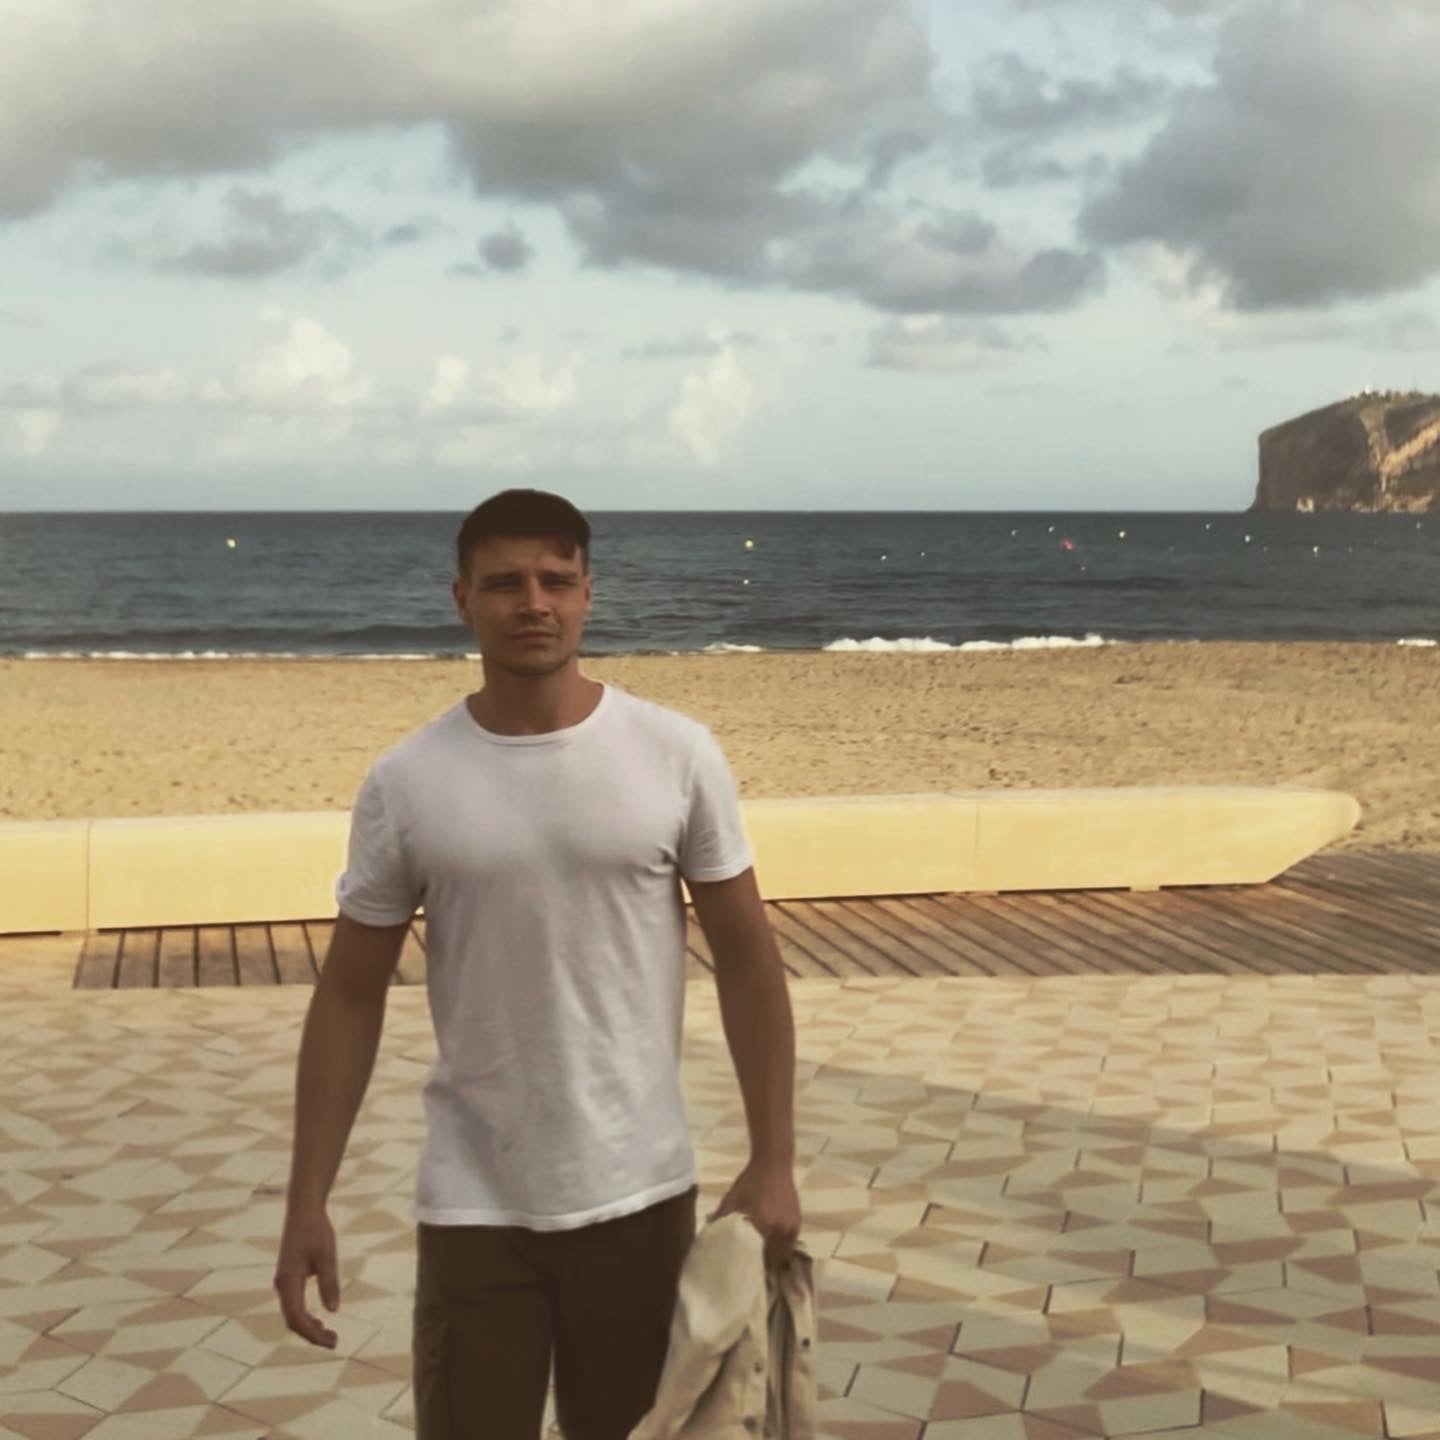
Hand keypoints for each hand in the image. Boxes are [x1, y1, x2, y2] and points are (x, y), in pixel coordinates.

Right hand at [274, 1208, 340, 1347]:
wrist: (303, 1211)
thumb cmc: (316, 1230)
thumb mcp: (327, 1254)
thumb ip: (329, 1282)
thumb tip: (333, 1311)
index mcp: (288, 1280)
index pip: (296, 1317)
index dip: (311, 1333)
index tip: (330, 1341)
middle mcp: (282, 1285)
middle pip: (292, 1320)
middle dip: (311, 1335)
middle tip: (335, 1342)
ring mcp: (284, 1283)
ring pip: (292, 1314)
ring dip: (309, 1328)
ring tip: (330, 1336)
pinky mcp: (289, 1279)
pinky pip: (294, 1306)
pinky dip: (306, 1317)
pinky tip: (320, 1321)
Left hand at [710, 1158, 801, 1269]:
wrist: (773, 1163)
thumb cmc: (749, 1182)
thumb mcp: (731, 1200)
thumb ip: (721, 1221)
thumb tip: (709, 1240)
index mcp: (762, 1224)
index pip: (757, 1257)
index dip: (750, 1269)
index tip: (740, 1276)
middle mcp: (780, 1229)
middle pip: (771, 1259)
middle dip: (761, 1266)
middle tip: (749, 1271)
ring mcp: (792, 1227)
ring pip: (782, 1254)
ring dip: (772, 1258)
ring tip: (760, 1263)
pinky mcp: (798, 1223)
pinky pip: (789, 1244)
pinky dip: (781, 1249)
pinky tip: (771, 1248)